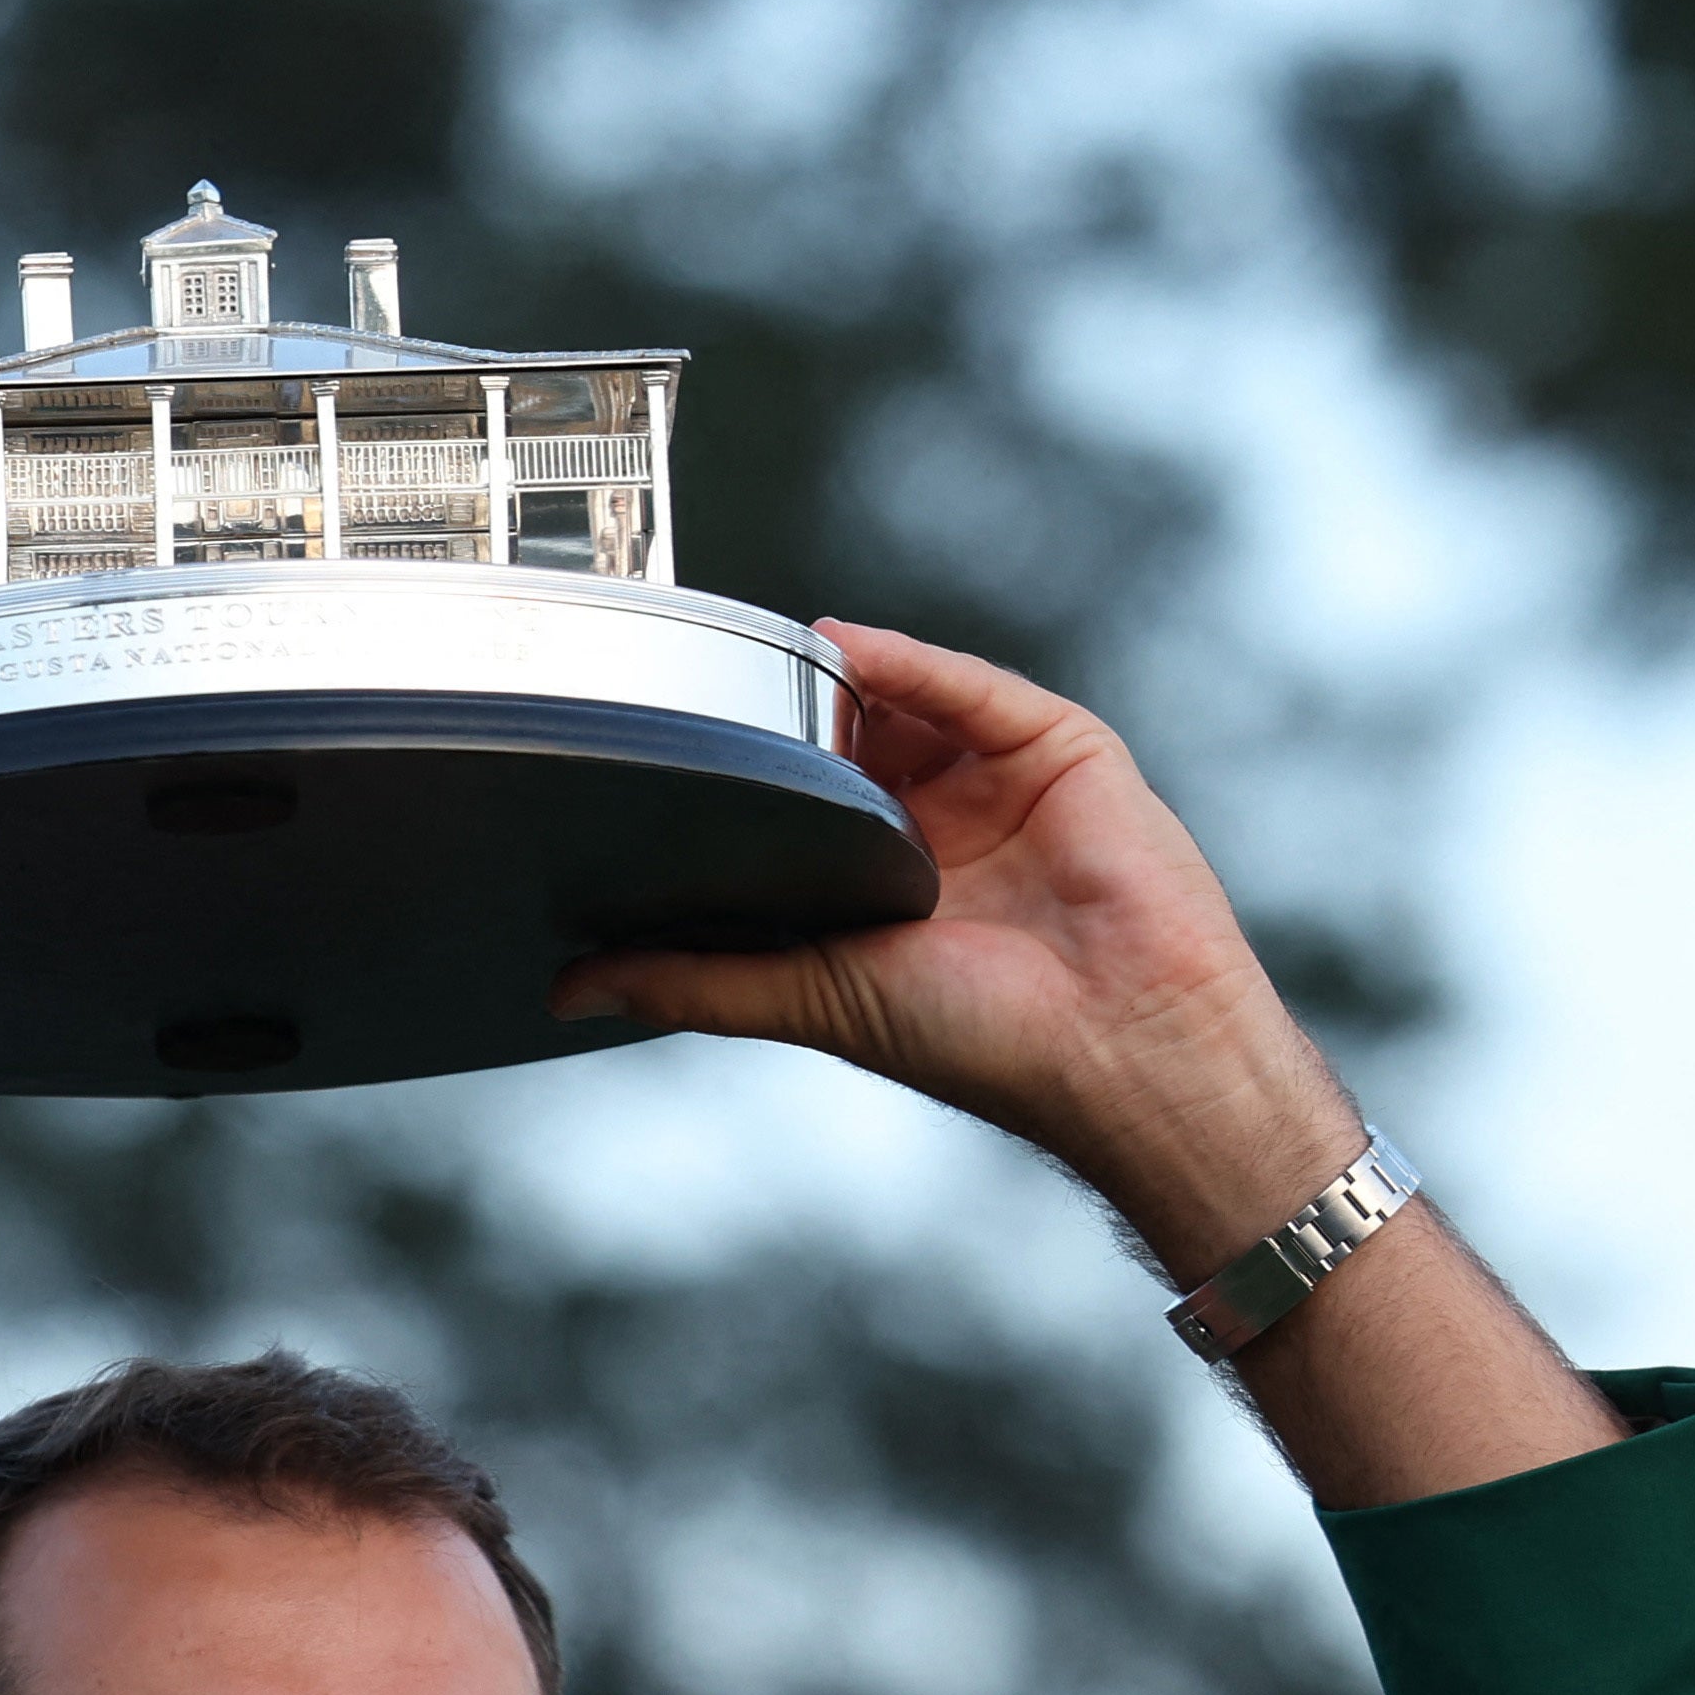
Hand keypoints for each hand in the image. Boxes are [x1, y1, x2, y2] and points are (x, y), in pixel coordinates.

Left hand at [549, 622, 1357, 1280]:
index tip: (660, 751)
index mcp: (886, 888)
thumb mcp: (812, 996)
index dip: (740, 778)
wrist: (1122, 1044)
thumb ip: (695, 981)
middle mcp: (942, 829)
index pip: (797, 805)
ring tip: (761, 660)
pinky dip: (909, 663)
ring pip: (903, 701)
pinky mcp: (1060, 747)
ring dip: (834, 680)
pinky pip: (972, 687)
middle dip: (782, 717)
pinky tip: (845, 650)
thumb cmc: (984, 1040)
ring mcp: (1001, 782)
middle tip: (699, 687)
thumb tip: (572, 987)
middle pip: (847, 739)